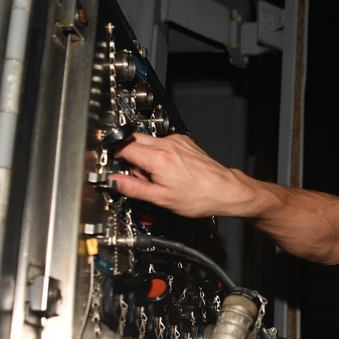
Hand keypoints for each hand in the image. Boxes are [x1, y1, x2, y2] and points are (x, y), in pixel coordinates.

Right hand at [112, 133, 253, 218]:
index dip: (115, 159)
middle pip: (133, 140)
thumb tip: (113, 181)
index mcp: (158, 157)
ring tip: (157, 176)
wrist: (224, 190)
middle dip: (129, 157)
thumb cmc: (200, 196)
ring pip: (147, 142)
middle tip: (139, 176)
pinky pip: (162, 143)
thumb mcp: (161, 198)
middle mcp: (167, 144)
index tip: (115, 169)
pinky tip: (169, 170)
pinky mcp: (184, 141)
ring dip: (145, 157)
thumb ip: (134, 188)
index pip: (123, 147)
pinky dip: (158, 155)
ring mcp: (176, 141)